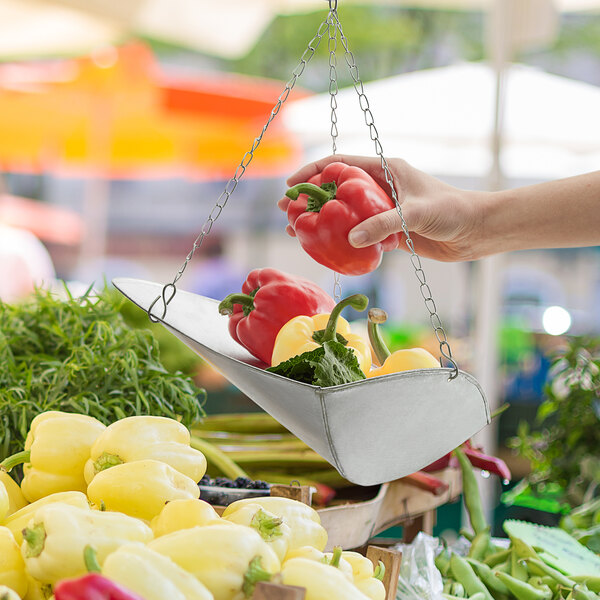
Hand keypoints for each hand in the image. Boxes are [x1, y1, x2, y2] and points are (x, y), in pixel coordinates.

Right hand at [279, 154, 486, 261]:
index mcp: (385, 170)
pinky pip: (361, 235)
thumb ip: (383, 224)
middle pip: (337, 191)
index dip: (314, 172)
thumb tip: (350, 239)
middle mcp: (382, 188)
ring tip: (299, 232)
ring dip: (324, 222)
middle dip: (311, 200)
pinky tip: (328, 249)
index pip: (341, 165)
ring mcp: (385, 211)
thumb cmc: (451, 211)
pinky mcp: (391, 231)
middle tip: (287, 212)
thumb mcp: (415, 213)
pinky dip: (344, 241)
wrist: (475, 231)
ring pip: (346, 215)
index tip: (292, 184)